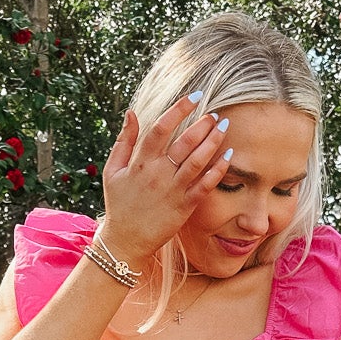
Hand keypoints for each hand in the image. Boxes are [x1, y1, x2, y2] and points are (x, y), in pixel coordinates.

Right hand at [95, 94, 233, 264]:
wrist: (126, 242)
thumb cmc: (119, 205)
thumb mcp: (112, 171)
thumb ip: (123, 141)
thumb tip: (131, 113)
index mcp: (140, 162)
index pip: (161, 128)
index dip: (178, 110)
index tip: (193, 97)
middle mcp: (157, 174)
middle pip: (184, 142)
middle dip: (202, 124)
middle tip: (214, 113)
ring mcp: (172, 190)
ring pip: (197, 161)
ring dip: (213, 141)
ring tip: (223, 126)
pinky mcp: (184, 207)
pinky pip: (205, 185)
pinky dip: (218, 169)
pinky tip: (228, 155)